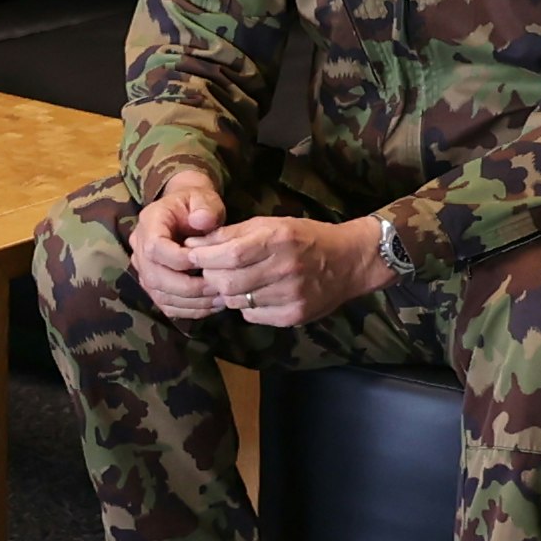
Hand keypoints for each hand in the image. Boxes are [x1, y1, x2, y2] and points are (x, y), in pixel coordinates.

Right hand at [129, 166, 231, 315]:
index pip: (155, 248)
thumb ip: (206, 208)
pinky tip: (212, 306)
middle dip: (188, 287)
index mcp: (149, 222)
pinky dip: (190, 310)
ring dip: (191, 302)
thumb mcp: (205, 198)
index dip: (179, 260)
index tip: (207, 263)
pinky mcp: (154, 285)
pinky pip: (166, 305)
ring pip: (160, 295)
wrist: (187, 212)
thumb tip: (202, 221)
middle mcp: (139, 247)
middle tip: (218, 288)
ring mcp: (144, 269)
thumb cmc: (197, 205)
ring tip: (220, 300)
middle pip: (154, 277)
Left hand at [183, 210, 385, 328]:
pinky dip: (245, 306)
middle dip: (211, 277)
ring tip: (234, 280)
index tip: (191, 255)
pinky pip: (252, 316)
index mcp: (279, 240)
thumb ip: (233, 233)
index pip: (230, 254)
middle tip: (211, 270)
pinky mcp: (293, 316)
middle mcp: (286, 268)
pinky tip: (255, 294)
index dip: (204, 257)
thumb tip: (194, 242)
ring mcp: (291, 296)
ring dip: (228, 292)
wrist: (349, 262)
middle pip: (229, 282)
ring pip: (237, 302)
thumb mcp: (272, 224)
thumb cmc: (306, 238)